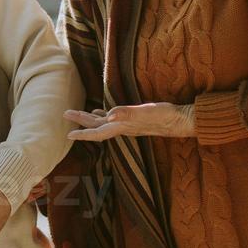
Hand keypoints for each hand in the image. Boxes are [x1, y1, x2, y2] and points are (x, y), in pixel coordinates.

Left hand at [64, 102, 195, 141]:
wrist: (182, 120)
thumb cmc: (166, 116)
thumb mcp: (146, 112)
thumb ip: (128, 114)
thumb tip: (109, 116)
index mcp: (123, 127)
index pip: (98, 132)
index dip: (83, 133)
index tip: (68, 135)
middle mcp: (123, 127)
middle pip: (97, 126)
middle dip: (81, 121)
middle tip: (65, 115)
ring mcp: (129, 124)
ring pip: (104, 122)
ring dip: (90, 119)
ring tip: (78, 114)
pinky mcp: (135, 119)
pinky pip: (115, 118)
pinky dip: (105, 114)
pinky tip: (103, 112)